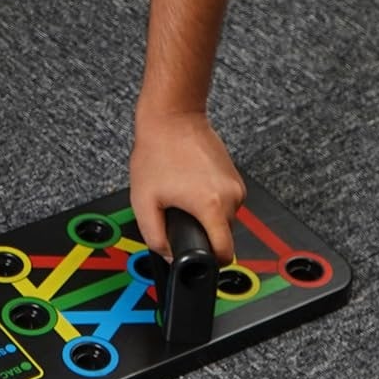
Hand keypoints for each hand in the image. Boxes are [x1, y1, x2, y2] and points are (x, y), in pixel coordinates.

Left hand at [128, 110, 244, 262]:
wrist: (172, 117)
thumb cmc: (157, 151)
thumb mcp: (143, 200)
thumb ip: (155, 236)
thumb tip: (168, 255)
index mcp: (212, 206)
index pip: (225, 253)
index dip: (211, 261)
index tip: (199, 258)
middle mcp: (231, 196)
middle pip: (222, 234)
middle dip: (200, 229)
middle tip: (178, 211)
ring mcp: (235, 184)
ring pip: (223, 216)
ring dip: (203, 212)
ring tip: (182, 192)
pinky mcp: (235, 175)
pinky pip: (223, 200)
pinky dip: (208, 198)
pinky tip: (190, 182)